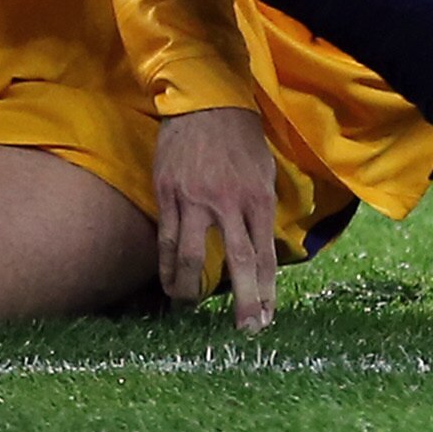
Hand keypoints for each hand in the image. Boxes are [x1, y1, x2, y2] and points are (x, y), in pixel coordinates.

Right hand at [151, 105, 280, 331]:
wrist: (205, 100)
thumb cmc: (240, 138)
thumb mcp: (264, 173)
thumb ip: (261, 210)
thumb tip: (259, 248)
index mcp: (257, 199)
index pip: (265, 257)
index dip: (266, 292)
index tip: (266, 319)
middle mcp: (228, 203)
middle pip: (238, 263)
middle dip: (245, 302)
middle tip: (245, 330)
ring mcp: (194, 199)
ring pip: (190, 256)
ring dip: (191, 289)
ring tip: (190, 307)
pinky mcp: (168, 192)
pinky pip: (166, 238)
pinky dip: (166, 265)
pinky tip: (168, 281)